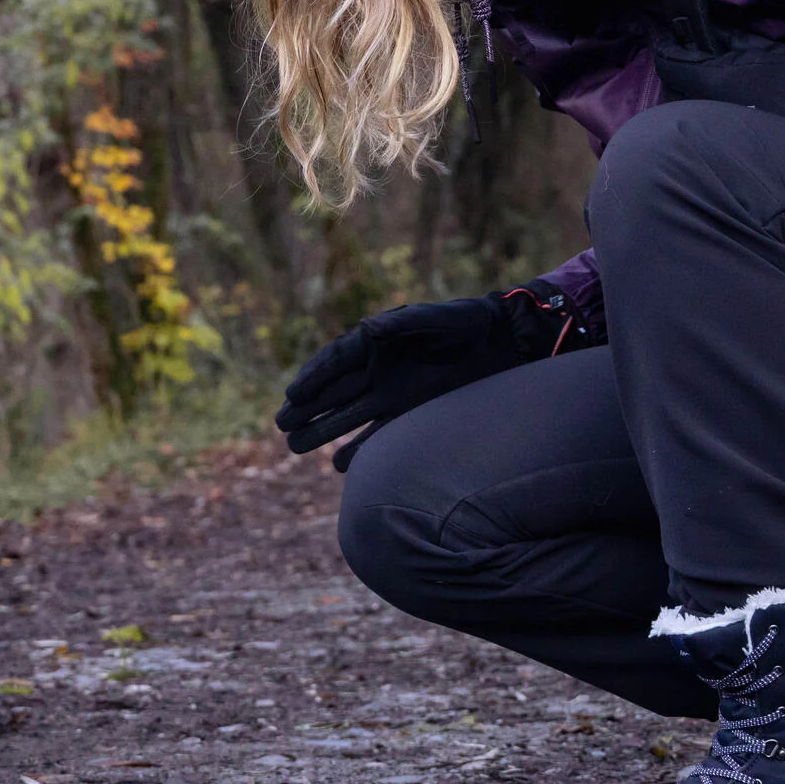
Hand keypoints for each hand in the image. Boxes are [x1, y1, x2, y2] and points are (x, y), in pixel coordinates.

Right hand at [276, 290, 569, 468]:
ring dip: (322, 430)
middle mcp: (378, 370)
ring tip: (295, 446)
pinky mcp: (411, 416)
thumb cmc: (470, 324)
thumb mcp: (439, 318)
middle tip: (281, 426)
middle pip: (334, 391)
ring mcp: (392, 395)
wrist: (503, 345)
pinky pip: (379, 436)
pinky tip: (339, 465)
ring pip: (348, 416)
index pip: (336, 362)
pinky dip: (360, 450)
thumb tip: (367, 327)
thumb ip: (405, 323)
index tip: (292, 395)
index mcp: (377, 342)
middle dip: (306, 408)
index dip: (313, 378)